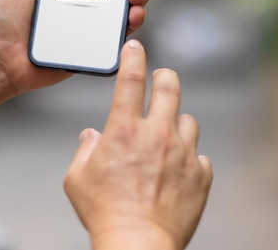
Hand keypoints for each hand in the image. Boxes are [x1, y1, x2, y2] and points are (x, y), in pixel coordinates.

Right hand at [63, 40, 212, 249]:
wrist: (137, 244)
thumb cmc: (104, 213)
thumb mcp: (77, 179)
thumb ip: (84, 150)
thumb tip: (91, 136)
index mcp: (125, 130)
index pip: (131, 80)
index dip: (134, 57)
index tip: (136, 47)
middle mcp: (157, 135)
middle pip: (170, 87)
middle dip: (166, 77)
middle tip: (163, 78)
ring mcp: (183, 154)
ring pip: (188, 121)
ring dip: (178, 124)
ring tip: (168, 138)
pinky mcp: (200, 175)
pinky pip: (199, 157)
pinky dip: (189, 159)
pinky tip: (177, 172)